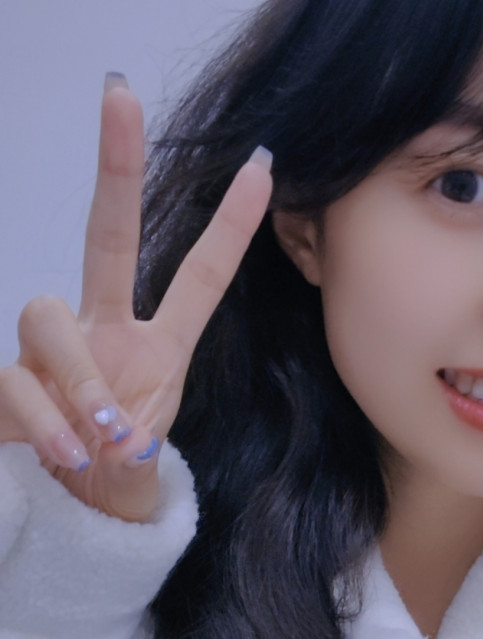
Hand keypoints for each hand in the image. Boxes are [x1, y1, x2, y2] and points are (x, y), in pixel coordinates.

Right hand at [0, 75, 271, 521]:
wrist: (74, 504)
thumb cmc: (119, 467)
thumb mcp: (144, 454)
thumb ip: (135, 444)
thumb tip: (118, 442)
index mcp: (158, 342)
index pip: (199, 275)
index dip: (231, 226)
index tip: (262, 166)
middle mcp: (103, 328)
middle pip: (107, 236)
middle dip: (117, 168)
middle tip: (120, 95)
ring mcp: (52, 349)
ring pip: (46, 315)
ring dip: (81, 378)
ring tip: (107, 436)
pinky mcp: (8, 378)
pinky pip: (16, 378)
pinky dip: (48, 418)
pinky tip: (72, 453)